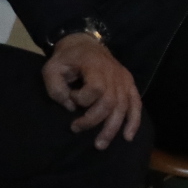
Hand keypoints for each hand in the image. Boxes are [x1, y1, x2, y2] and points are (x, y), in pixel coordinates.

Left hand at [42, 34, 142, 149]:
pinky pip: (136, 104)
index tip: (69, 98)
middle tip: (76, 128)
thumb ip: (56, 88)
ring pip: (123, 107)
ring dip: (113, 128)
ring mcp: (124, 80)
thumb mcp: (52, 68)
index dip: (81, 99)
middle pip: (110, 102)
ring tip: (100, 144)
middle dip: (94, 121)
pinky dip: (134, 121)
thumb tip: (71, 106)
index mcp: (96, 67)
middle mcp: (114, 74)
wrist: (86, 44)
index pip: (96, 89)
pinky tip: (128, 136)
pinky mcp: (129, 84)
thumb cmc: (67, 58)